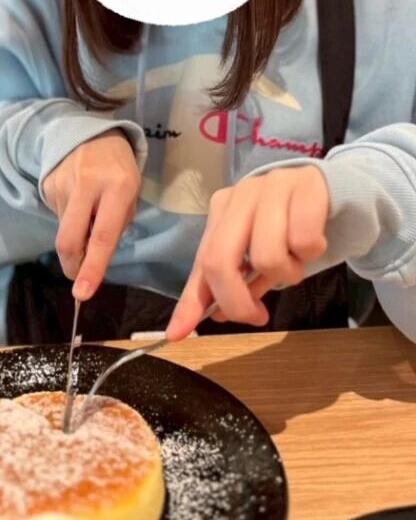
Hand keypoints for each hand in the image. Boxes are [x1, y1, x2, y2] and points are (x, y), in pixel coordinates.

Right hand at [43, 128, 140, 300]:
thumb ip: (117, 224)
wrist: (91, 130)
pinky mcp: (47, 184)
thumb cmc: (119, 168)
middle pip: (69, 239)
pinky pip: (57, 214)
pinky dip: (69, 217)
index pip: (103, 236)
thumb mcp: (131, 192)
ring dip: (76, 234)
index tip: (83, 293)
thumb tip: (97, 257)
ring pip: (65, 229)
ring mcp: (63, 184)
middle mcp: (88, 185)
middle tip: (78, 277)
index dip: (93, 268)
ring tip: (89, 211)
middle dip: (72, 266)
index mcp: (119, 187)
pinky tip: (78, 199)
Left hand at [166, 167, 329, 339]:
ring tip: (297, 260)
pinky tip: (316, 241)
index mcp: (223, 210)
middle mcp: (242, 194)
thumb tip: (215, 315)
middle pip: (220, 259)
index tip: (178, 333)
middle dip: (236, 300)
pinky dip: (311, 253)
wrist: (340, 192)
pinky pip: (303, 242)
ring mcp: (272, 185)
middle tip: (258, 316)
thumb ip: (237, 282)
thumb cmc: (294, 228)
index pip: (201, 261)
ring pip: (267, 256)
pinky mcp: (307, 186)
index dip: (190, 301)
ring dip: (287, 274)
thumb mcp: (260, 255)